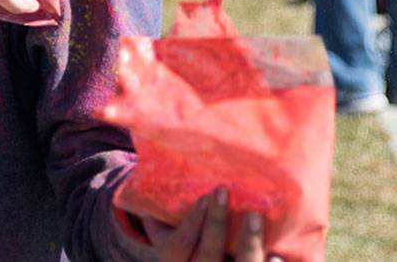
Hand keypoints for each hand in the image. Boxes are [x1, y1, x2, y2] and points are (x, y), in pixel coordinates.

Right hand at [142, 187, 277, 261]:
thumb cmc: (178, 240)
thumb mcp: (161, 229)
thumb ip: (156, 209)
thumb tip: (148, 172)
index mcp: (174, 260)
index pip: (180, 245)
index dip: (193, 221)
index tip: (204, 195)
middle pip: (206, 256)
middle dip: (215, 224)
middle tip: (224, 191)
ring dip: (248, 245)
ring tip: (256, 216)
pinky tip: (277, 257)